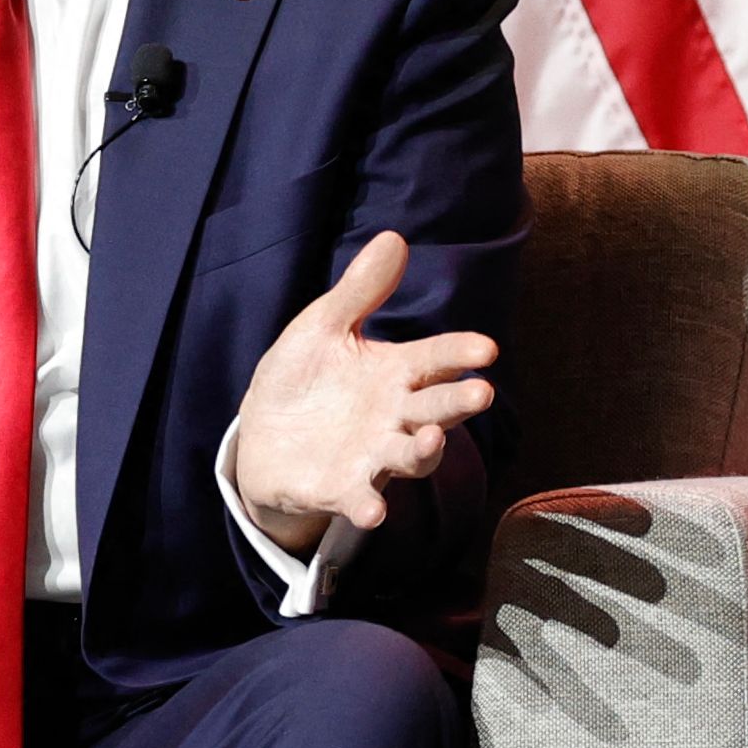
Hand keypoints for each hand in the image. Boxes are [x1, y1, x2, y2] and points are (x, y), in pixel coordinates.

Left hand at [231, 230, 498, 556]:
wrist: (262, 435)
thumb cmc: (303, 378)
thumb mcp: (324, 326)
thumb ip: (360, 290)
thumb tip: (394, 236)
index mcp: (395, 373)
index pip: (436, 359)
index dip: (460, 353)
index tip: (486, 348)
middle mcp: (395, 417)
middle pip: (436, 409)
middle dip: (458, 402)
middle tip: (481, 393)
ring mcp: (372, 455)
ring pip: (411, 457)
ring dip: (424, 452)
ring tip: (429, 442)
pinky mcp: (341, 489)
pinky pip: (360, 499)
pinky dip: (367, 506)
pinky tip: (372, 511)